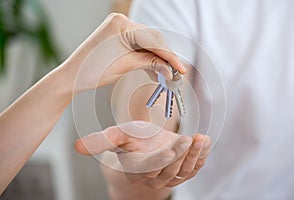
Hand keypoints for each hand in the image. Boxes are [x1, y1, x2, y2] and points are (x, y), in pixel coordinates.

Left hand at [59, 13, 185, 92]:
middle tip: (176, 72)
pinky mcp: (118, 37)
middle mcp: (121, 21)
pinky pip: (138, 46)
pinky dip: (146, 58)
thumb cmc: (93, 70)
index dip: (170, 55)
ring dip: (157, 58)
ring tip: (167, 74)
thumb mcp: (126, 65)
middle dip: (165, 57)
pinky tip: (155, 70)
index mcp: (122, 23)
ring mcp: (119, 28)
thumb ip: (150, 63)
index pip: (154, 39)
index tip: (181, 68)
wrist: (72, 76)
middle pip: (152, 39)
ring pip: (147, 44)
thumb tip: (170, 68)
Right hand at [74, 121, 210, 189]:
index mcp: (136, 167)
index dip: (163, 158)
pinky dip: (201, 157)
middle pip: (169, 171)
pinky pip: (193, 169)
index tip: (176, 145)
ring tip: (201, 139)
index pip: (150, 166)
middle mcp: (152, 177)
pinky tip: (205, 142)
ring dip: (195, 156)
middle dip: (182, 156)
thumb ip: (101, 141)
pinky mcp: (181, 173)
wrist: (146, 148)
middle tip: (190, 139)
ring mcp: (169, 177)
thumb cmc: (132, 140)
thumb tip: (76, 146)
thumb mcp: (118, 136)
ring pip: (183, 172)